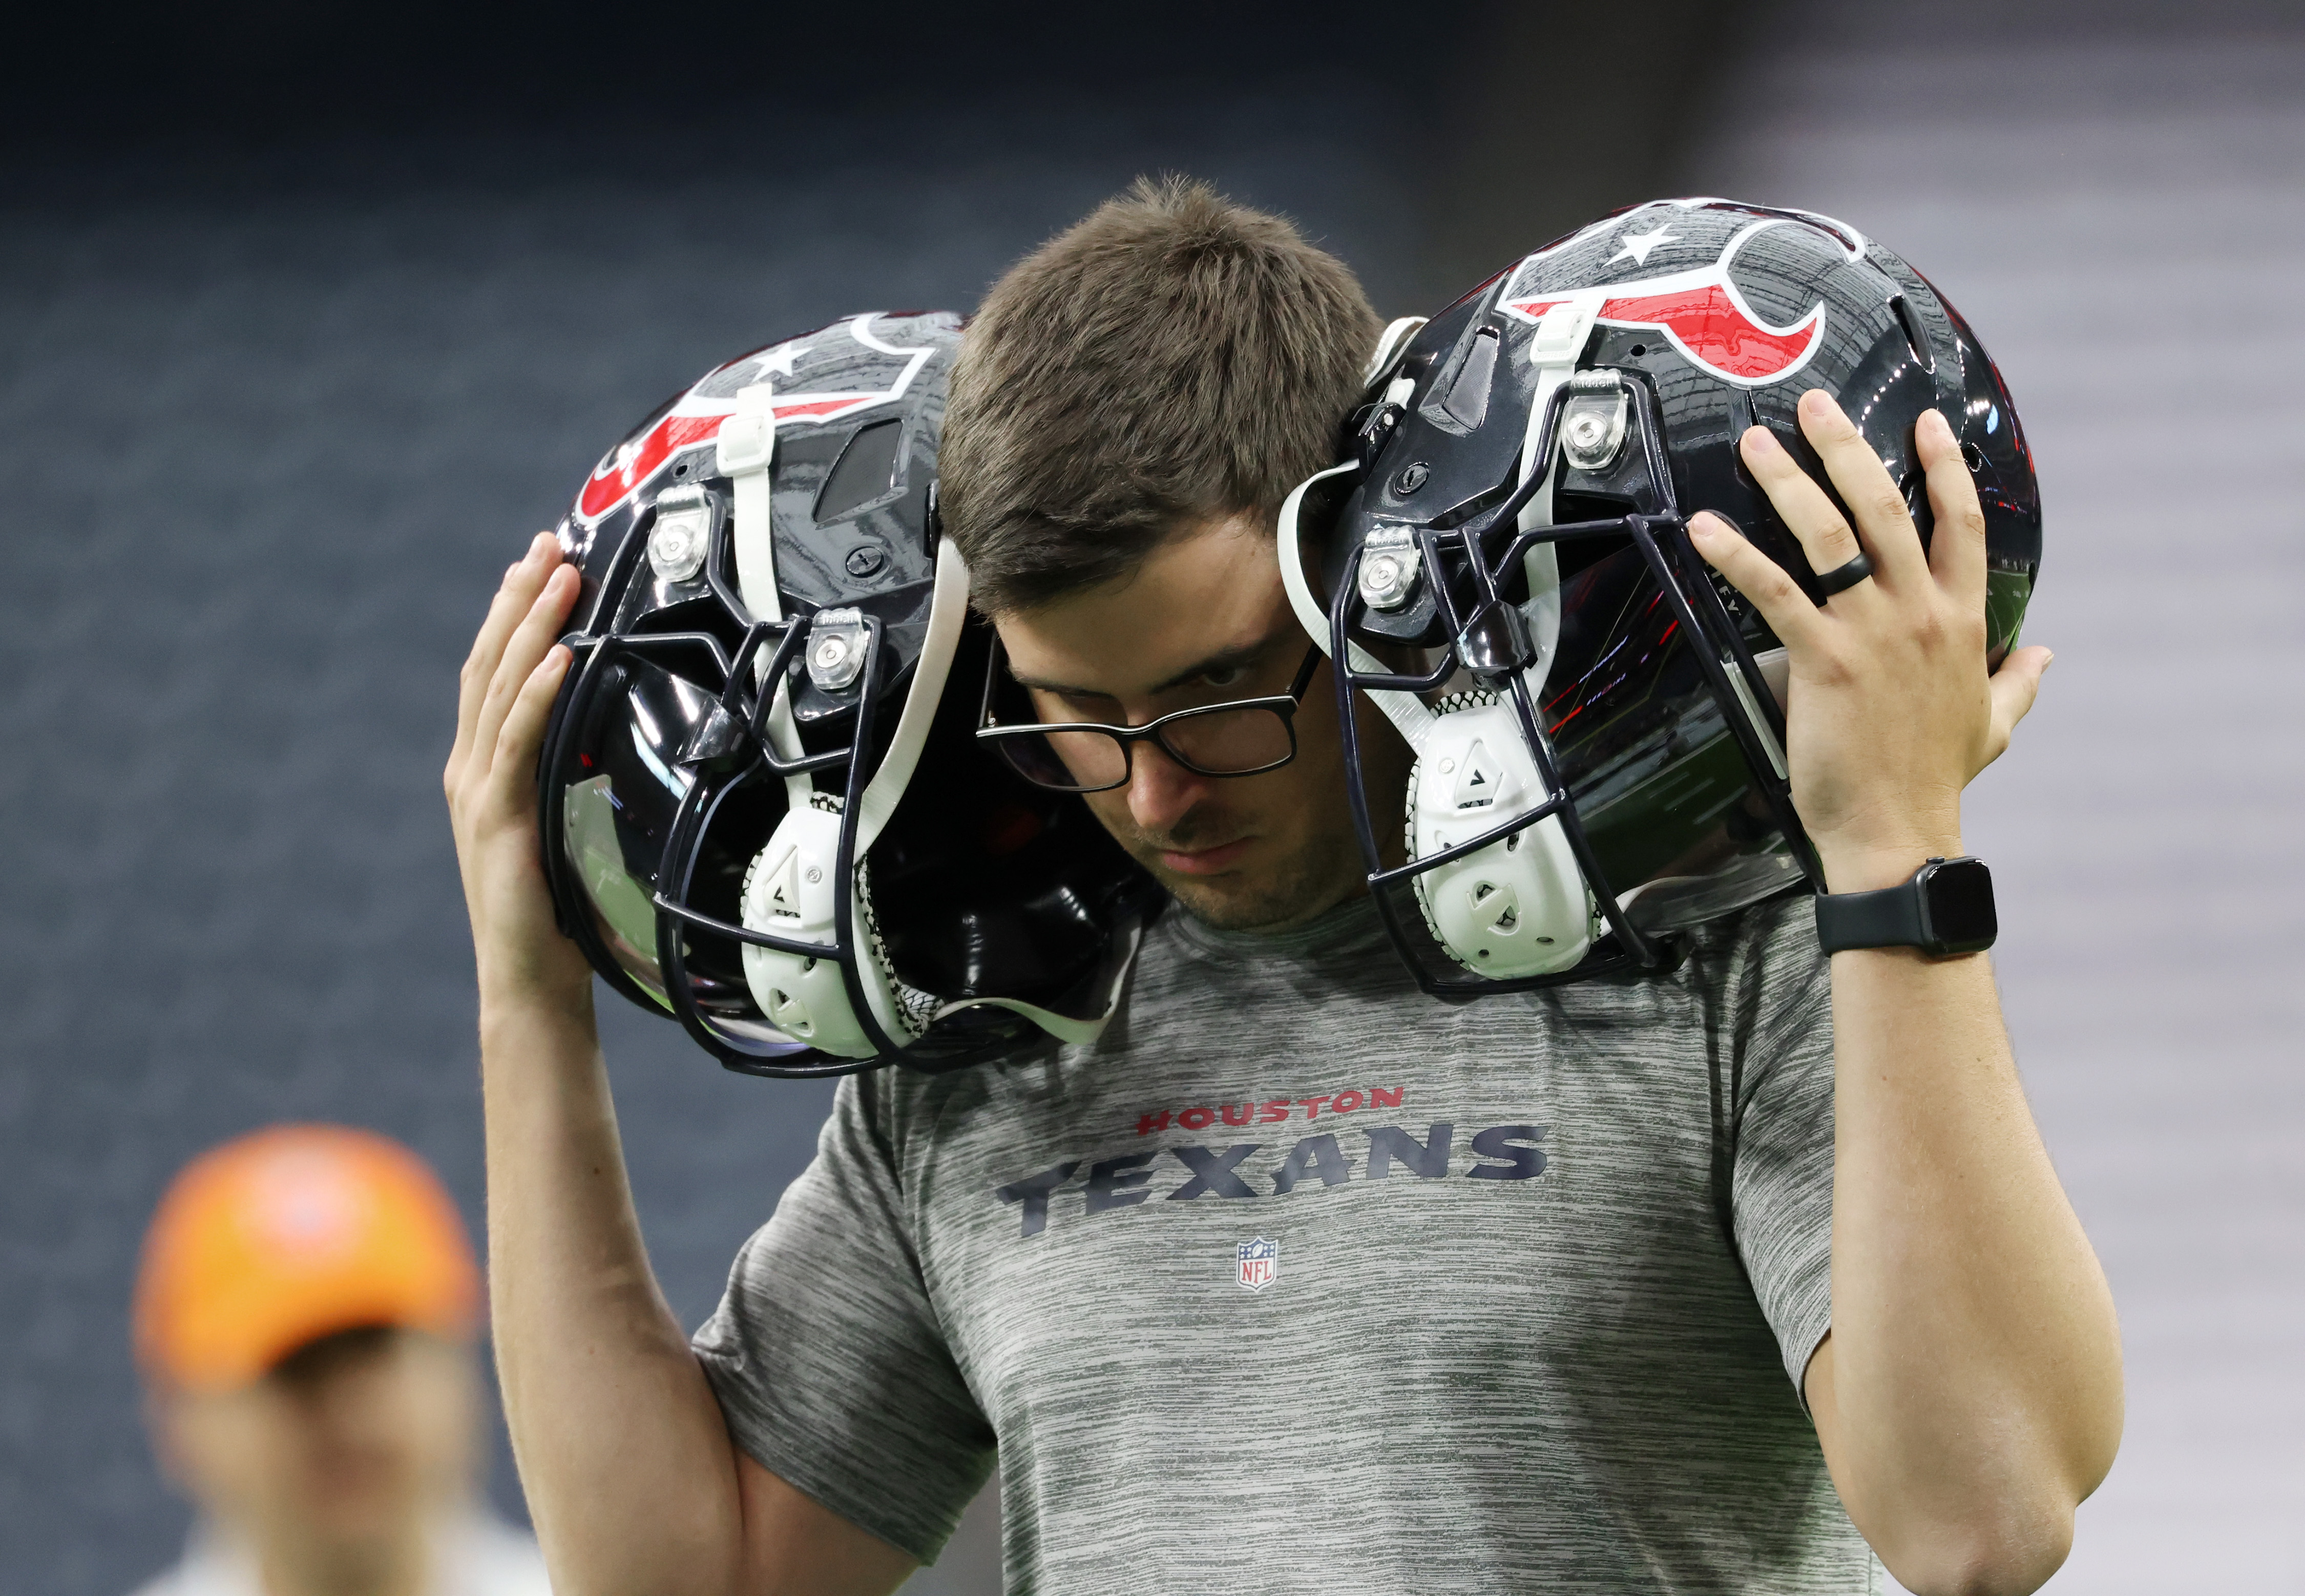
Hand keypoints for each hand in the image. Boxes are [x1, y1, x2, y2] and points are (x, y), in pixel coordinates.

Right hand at [443, 531, 590, 1001]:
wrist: (533, 978)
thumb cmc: (558, 908)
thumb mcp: (565, 824)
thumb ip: (573, 776)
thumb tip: (614, 731)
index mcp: (485, 769)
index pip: (495, 673)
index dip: (514, 613)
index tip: (540, 561)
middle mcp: (472, 771)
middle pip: (489, 665)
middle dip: (518, 599)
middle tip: (547, 544)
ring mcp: (478, 792)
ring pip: (500, 690)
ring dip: (531, 628)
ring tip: (557, 578)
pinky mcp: (496, 819)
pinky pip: (517, 742)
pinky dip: (538, 695)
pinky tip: (563, 657)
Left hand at [1688, 391, 2051, 891]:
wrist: (1899, 834)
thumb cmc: (1935, 781)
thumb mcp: (1993, 724)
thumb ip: (2019, 682)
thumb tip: (2046, 656)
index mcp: (1962, 622)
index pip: (1961, 524)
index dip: (1944, 468)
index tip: (1926, 424)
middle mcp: (1922, 615)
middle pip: (1888, 508)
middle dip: (1849, 449)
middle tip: (1816, 407)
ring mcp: (1875, 633)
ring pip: (1831, 535)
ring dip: (1788, 482)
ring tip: (1758, 444)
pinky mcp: (1828, 660)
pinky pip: (1776, 591)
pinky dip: (1737, 554)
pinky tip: (1705, 528)